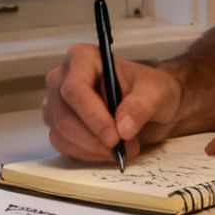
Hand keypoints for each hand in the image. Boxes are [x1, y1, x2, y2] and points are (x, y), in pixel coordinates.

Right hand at [42, 44, 183, 163]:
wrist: (151, 108)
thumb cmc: (152, 91)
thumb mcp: (157, 93)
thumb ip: (142, 106)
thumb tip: (123, 128)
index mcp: (83, 59)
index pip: (75, 88)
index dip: (92, 116)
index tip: (115, 137)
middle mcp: (62, 79)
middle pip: (64, 115)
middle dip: (95, 138)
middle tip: (126, 147)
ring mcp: (57, 104)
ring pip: (62, 134)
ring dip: (94, 149)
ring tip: (123, 148)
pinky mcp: (58, 126)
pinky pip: (64, 146)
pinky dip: (88, 155)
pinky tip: (109, 151)